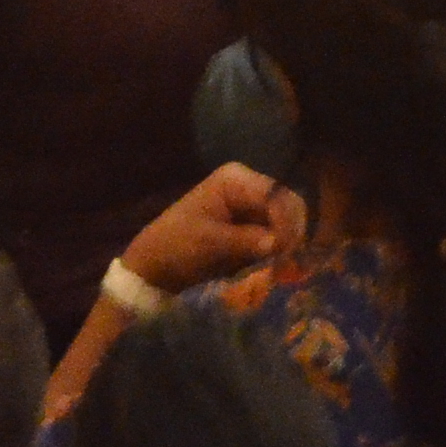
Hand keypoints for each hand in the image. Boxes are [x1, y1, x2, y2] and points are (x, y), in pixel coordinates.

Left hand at [122, 163, 306, 291]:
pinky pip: (276, 235)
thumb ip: (247, 240)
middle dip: (290, 233)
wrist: (155, 265)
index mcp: (236, 179)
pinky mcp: (251, 227)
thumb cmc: (177, 246)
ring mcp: (250, 206)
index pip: (277, 196)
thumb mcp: (210, 243)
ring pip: (285, 222)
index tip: (286, 253)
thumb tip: (279, 244)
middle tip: (288, 263)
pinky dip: (277, 251)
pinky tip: (274, 266)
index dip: (286, 223)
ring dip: (286, 244)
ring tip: (282, 267)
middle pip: (287, 206)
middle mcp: (248, 186)